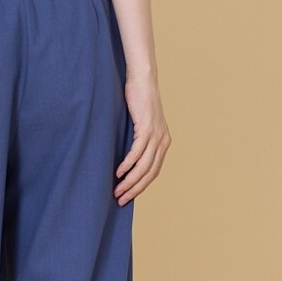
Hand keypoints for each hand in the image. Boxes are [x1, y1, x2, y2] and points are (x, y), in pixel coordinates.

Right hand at [114, 74, 171, 203]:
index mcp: (164, 143)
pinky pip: (137, 152)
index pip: (154, 172)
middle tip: (120, 200)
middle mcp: (163, 141)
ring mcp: (156, 135)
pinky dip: (128, 165)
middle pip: (150, 173)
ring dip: (130, 181)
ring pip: (144, 166)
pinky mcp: (147, 128)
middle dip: (135, 189)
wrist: (143, 80)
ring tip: (117, 190)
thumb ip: (137, 140)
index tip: (128, 196)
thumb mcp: (140, 124)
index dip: (141, 186)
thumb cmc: (137, 101)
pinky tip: (119, 172)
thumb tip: (125, 158)